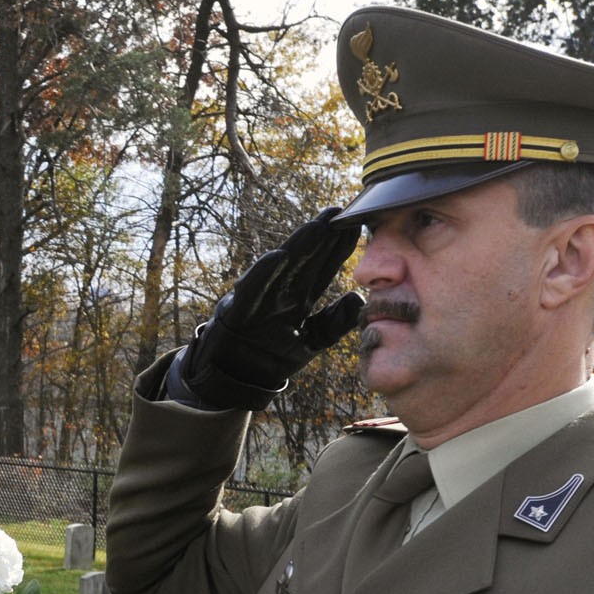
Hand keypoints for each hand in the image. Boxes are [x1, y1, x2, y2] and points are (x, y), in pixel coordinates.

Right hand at [172, 207, 362, 410]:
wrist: (236, 382)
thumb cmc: (270, 361)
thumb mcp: (311, 342)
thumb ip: (334, 323)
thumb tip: (357, 300)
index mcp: (299, 298)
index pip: (323, 267)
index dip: (339, 248)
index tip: (357, 225)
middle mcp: (280, 292)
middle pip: (304, 259)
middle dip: (321, 236)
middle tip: (339, 211)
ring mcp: (258, 299)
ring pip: (281, 267)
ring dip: (298, 246)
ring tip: (316, 226)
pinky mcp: (237, 311)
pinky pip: (252, 289)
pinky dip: (263, 273)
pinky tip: (278, 256)